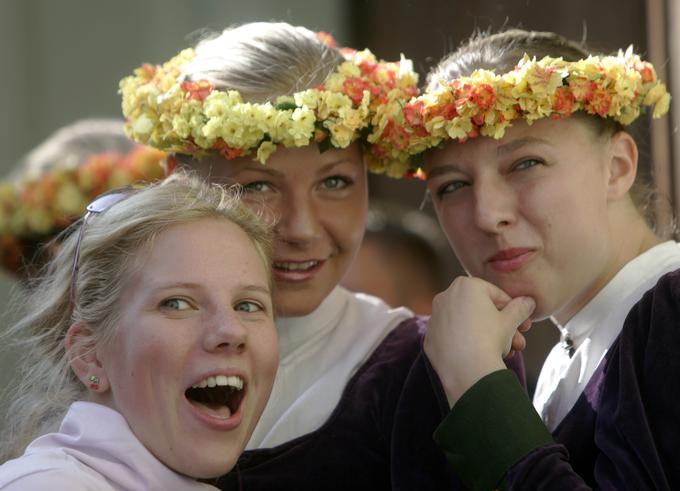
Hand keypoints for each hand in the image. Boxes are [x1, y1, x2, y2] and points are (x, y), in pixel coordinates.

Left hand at [424, 276, 534, 406]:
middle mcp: (445, 296)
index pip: (496, 295)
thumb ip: (520, 307)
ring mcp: (435, 318)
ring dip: (488, 336)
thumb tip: (528, 301)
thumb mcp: (511, 321)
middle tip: (518, 341)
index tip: (523, 324)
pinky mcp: (430, 338)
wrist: (466, 370)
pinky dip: (467, 344)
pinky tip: (481, 357)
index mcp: (465, 285)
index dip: (513, 310)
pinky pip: (454, 338)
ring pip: (468, 324)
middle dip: (502, 327)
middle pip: (481, 311)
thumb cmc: (489, 338)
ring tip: (506, 353)